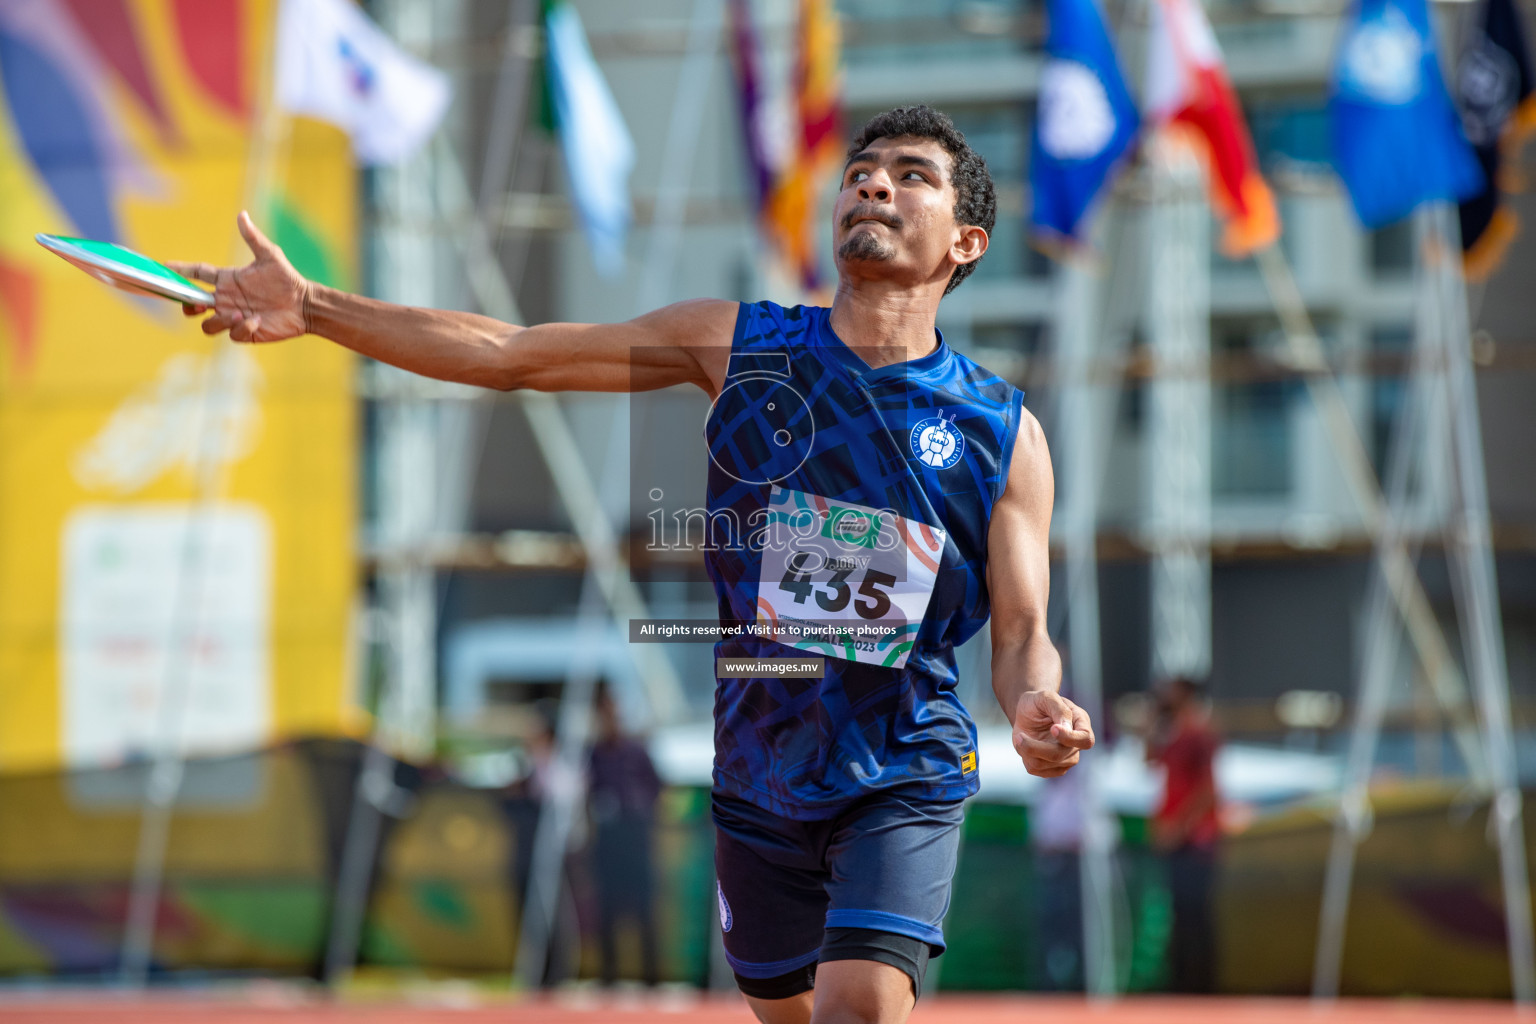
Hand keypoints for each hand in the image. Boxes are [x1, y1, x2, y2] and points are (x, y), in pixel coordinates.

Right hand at [167, 211, 308, 342]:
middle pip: (192, 304)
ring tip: (240, 314)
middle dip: (188, 304)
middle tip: (198, 304)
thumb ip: (253, 237)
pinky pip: (232, 335)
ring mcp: (233, 317)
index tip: (164, 266)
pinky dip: (241, 328)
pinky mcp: (245, 332)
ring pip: (207, 324)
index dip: (180, 270)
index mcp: (227, 280)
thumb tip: (242, 214)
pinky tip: (256, 320)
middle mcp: (226, 299)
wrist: (304, 304)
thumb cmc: (287, 279)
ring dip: (219, 320)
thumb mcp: (270, 256)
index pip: (197, 273)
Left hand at [1011, 689, 1094, 777]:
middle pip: (1061, 755)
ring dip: (1027, 750)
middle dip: (1036, 747)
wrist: (1027, 713)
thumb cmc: (1038, 702)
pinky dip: (1024, 756)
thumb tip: (1066, 728)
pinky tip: (1024, 745)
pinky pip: (1036, 769)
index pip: (1085, 739)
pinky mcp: (1051, 768)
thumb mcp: (1046, 697)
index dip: (1070, 738)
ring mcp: (1065, 759)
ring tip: (1020, 736)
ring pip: (1045, 765)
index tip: (1053, 728)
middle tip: (1019, 736)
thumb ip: (1059, 709)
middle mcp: (1076, 745)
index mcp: (1081, 724)